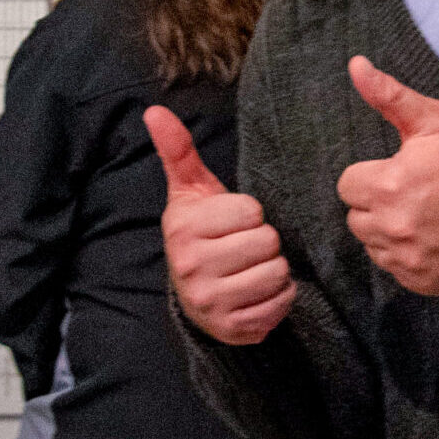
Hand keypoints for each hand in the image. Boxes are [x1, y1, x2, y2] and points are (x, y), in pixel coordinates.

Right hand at [150, 106, 295, 344]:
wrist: (194, 292)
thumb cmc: (201, 231)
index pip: (251, 211)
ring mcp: (213, 303)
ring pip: (278, 273)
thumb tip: (155, 110)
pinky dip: (281, 295)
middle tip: (244, 246)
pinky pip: (283, 303)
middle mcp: (192, 269)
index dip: (250, 213)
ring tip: (252, 267)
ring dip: (275, 268)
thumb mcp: (190, 190)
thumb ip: (178, 150)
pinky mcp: (235, 329)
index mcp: (184, 230)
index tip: (233, 222)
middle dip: (264, 241)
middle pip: (268, 242)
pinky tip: (259, 290)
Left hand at [337, 56, 438, 295]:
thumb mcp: (435, 119)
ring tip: (424, 214)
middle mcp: (392, 227)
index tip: (399, 172)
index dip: (372, 175)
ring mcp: (407, 258)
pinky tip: (432, 237)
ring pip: (373, 244)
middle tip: (414, 192)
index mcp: (388, 185)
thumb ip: (389, 96)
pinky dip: (407, 255)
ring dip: (389, 230)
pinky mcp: (422, 281)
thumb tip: (356, 66)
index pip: (348, 185)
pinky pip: (394, 268)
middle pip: (357, 217)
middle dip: (377, 203)